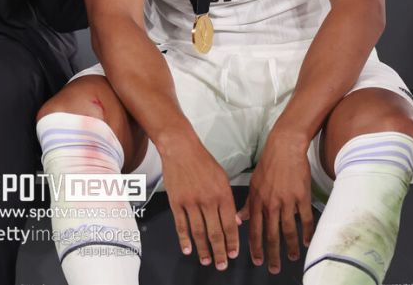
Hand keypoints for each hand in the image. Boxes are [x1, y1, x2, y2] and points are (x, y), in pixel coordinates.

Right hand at [160, 134, 239, 270]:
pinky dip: (184, 239)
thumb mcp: (222, 178)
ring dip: (203, 249)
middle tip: (222, 264)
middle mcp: (208, 200)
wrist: (181, 148)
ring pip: (199, 232)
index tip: (233, 254)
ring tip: (206, 261)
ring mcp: (191, 202)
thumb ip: (229, 201)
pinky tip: (188, 249)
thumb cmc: (203, 161)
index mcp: (222, 194)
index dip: (232, 242)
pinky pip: (181, 225)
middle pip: (215, 233)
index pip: (230, 225)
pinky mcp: (176, 201)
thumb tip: (235, 221)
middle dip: (220, 252)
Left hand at [237, 131, 313, 273]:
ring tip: (292, 258)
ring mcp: (286, 200)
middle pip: (270, 234)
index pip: (254, 229)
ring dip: (290, 247)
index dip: (255, 247)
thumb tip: (240, 219)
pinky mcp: (301, 196)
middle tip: (274, 269)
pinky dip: (306, 232)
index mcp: (257, 200)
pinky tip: (307, 242)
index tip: (258, 261)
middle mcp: (270, 203)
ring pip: (288, 230)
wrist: (284, 147)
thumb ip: (248, 203)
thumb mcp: (253, 183)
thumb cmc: (268, 165)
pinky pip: (305, 219)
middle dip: (272, 254)